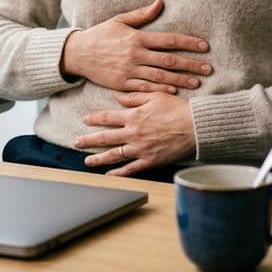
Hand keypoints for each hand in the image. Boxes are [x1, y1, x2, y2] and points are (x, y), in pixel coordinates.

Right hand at [60, 0, 210, 93]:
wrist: (78, 53)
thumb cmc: (100, 35)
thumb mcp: (119, 20)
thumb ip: (141, 14)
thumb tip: (160, 2)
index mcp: (137, 38)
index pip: (169, 40)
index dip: (188, 43)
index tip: (204, 47)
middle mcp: (135, 55)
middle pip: (169, 61)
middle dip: (191, 65)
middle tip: (208, 68)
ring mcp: (129, 71)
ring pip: (160, 77)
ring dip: (181, 80)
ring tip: (197, 83)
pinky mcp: (122, 84)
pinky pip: (145, 88)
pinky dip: (160, 91)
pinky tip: (174, 92)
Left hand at [75, 92, 196, 175]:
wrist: (195, 125)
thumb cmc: (177, 108)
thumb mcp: (155, 96)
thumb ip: (134, 97)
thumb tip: (116, 97)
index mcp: (134, 116)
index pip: (108, 117)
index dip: (95, 118)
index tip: (85, 120)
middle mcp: (134, 134)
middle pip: (106, 138)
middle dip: (88, 140)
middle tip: (76, 142)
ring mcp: (141, 149)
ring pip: (114, 155)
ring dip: (99, 158)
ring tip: (87, 161)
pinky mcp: (150, 160)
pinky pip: (131, 168)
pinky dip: (119, 173)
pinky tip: (109, 175)